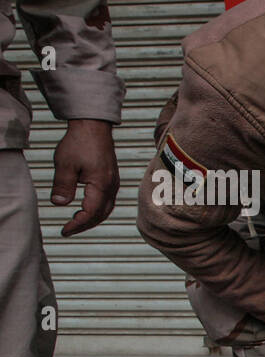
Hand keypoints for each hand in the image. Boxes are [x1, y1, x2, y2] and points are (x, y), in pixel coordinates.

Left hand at [53, 119, 119, 236]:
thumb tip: (58, 204)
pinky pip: (108, 201)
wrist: (94, 126)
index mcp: (101, 185)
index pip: (90, 213)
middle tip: (68, 230)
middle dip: (85, 225)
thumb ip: (62, 185)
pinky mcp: (112, 179)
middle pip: (101, 215)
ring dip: (92, 219)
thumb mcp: (65, 164)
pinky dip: (98, 210)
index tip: (64, 230)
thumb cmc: (79, 142)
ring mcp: (114, 183)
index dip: (77, 224)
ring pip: (106, 209)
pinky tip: (87, 209)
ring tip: (77, 222)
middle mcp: (111, 187)